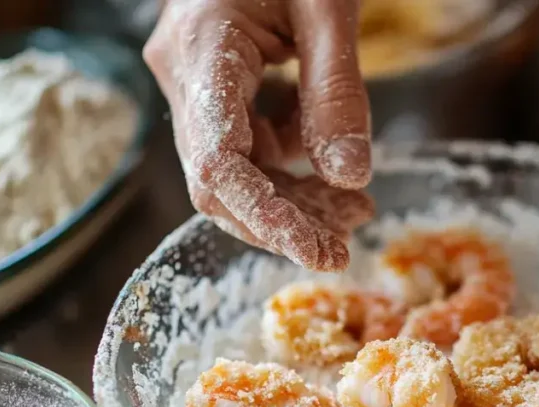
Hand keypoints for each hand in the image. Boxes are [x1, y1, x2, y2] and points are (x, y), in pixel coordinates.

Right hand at [144, 0, 374, 271]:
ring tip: (354, 212)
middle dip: (282, 222)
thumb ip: (338, 94)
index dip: (266, 218)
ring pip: (237, 171)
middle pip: (220, 182)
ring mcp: (195, 83)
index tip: (316, 251)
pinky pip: (248, 146)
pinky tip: (334, 173)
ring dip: (293, 201)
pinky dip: (291, 169)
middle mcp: (184, 74)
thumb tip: (350, 180)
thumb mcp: (331, 10)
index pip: (220, 161)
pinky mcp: (216, 89)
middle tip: (343, 247)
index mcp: (203, 49)